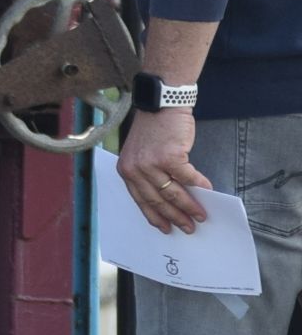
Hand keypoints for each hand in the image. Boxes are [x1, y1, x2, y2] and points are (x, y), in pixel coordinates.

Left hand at [119, 109, 210, 232]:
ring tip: (201, 215)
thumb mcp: (141, 154)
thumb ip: (150, 175)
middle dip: (175, 217)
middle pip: (157, 201)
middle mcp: (135, 169)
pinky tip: (208, 192)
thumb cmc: (154, 129)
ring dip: (189, 207)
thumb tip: (171, 199)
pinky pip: (188, 178)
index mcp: (126, 170)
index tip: (165, 228)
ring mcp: (151, 163)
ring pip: (173, 193)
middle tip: (189, 228)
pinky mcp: (170, 157)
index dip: (155, 216)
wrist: (162, 105)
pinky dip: (200, 186)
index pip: (140, 201)